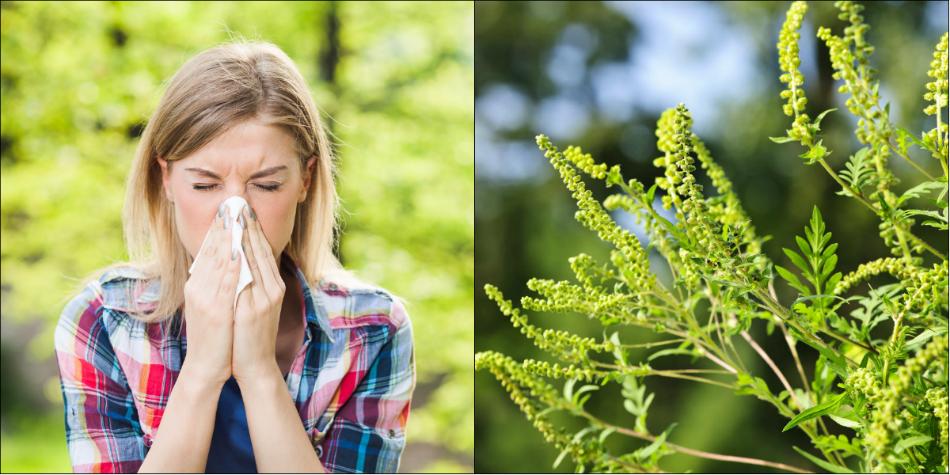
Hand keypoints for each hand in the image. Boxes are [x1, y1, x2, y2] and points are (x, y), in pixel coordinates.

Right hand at [181, 205, 239, 387]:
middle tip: (232, 202)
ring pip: (218, 262)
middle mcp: (198, 288)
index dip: (218, 229)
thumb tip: (224, 264)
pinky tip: (237, 250)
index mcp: (197, 286)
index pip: (208, 251)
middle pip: (211, 251)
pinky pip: (225, 283)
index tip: (227, 209)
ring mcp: (205, 299)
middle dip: (223, 226)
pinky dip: (231, 264)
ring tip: (235, 217)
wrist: (206, 367)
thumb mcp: (212, 305)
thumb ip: (215, 284)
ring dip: (227, 238)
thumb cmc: (215, 337)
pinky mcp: (216, 311)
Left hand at [232, 205, 284, 386]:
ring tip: (233, 217)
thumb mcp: (253, 305)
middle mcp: (273, 288)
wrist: (255, 365)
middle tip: (238, 203)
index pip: (262, 250)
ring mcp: (266, 298)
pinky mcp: (256, 309)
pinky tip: (233, 247)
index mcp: (273, 286)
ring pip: (255, 260)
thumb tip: (238, 260)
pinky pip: (248, 279)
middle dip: (248, 226)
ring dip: (243, 237)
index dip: (252, 229)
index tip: (242, 209)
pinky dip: (241, 261)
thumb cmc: (249, 336)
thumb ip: (249, 283)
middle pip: (260, 250)